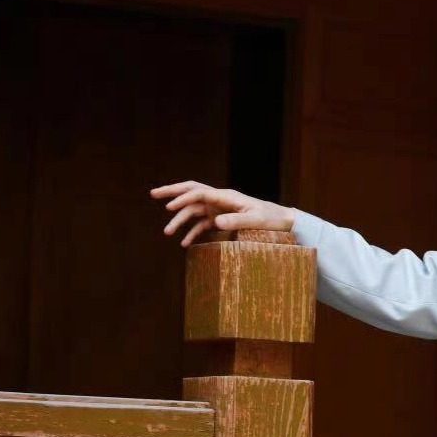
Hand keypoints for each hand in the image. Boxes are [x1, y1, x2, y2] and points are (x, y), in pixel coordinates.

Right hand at [149, 181, 296, 246]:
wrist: (283, 221)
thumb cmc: (271, 219)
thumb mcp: (255, 221)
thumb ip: (236, 221)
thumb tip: (215, 221)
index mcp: (226, 197)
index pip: (199, 193)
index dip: (182, 198)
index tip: (169, 207)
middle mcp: (220, 200)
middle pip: (191, 193)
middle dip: (172, 193)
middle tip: (153, 194)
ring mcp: (220, 210)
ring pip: (194, 212)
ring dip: (180, 221)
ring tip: (167, 233)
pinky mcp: (223, 220)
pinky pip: (203, 225)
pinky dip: (194, 233)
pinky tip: (185, 244)